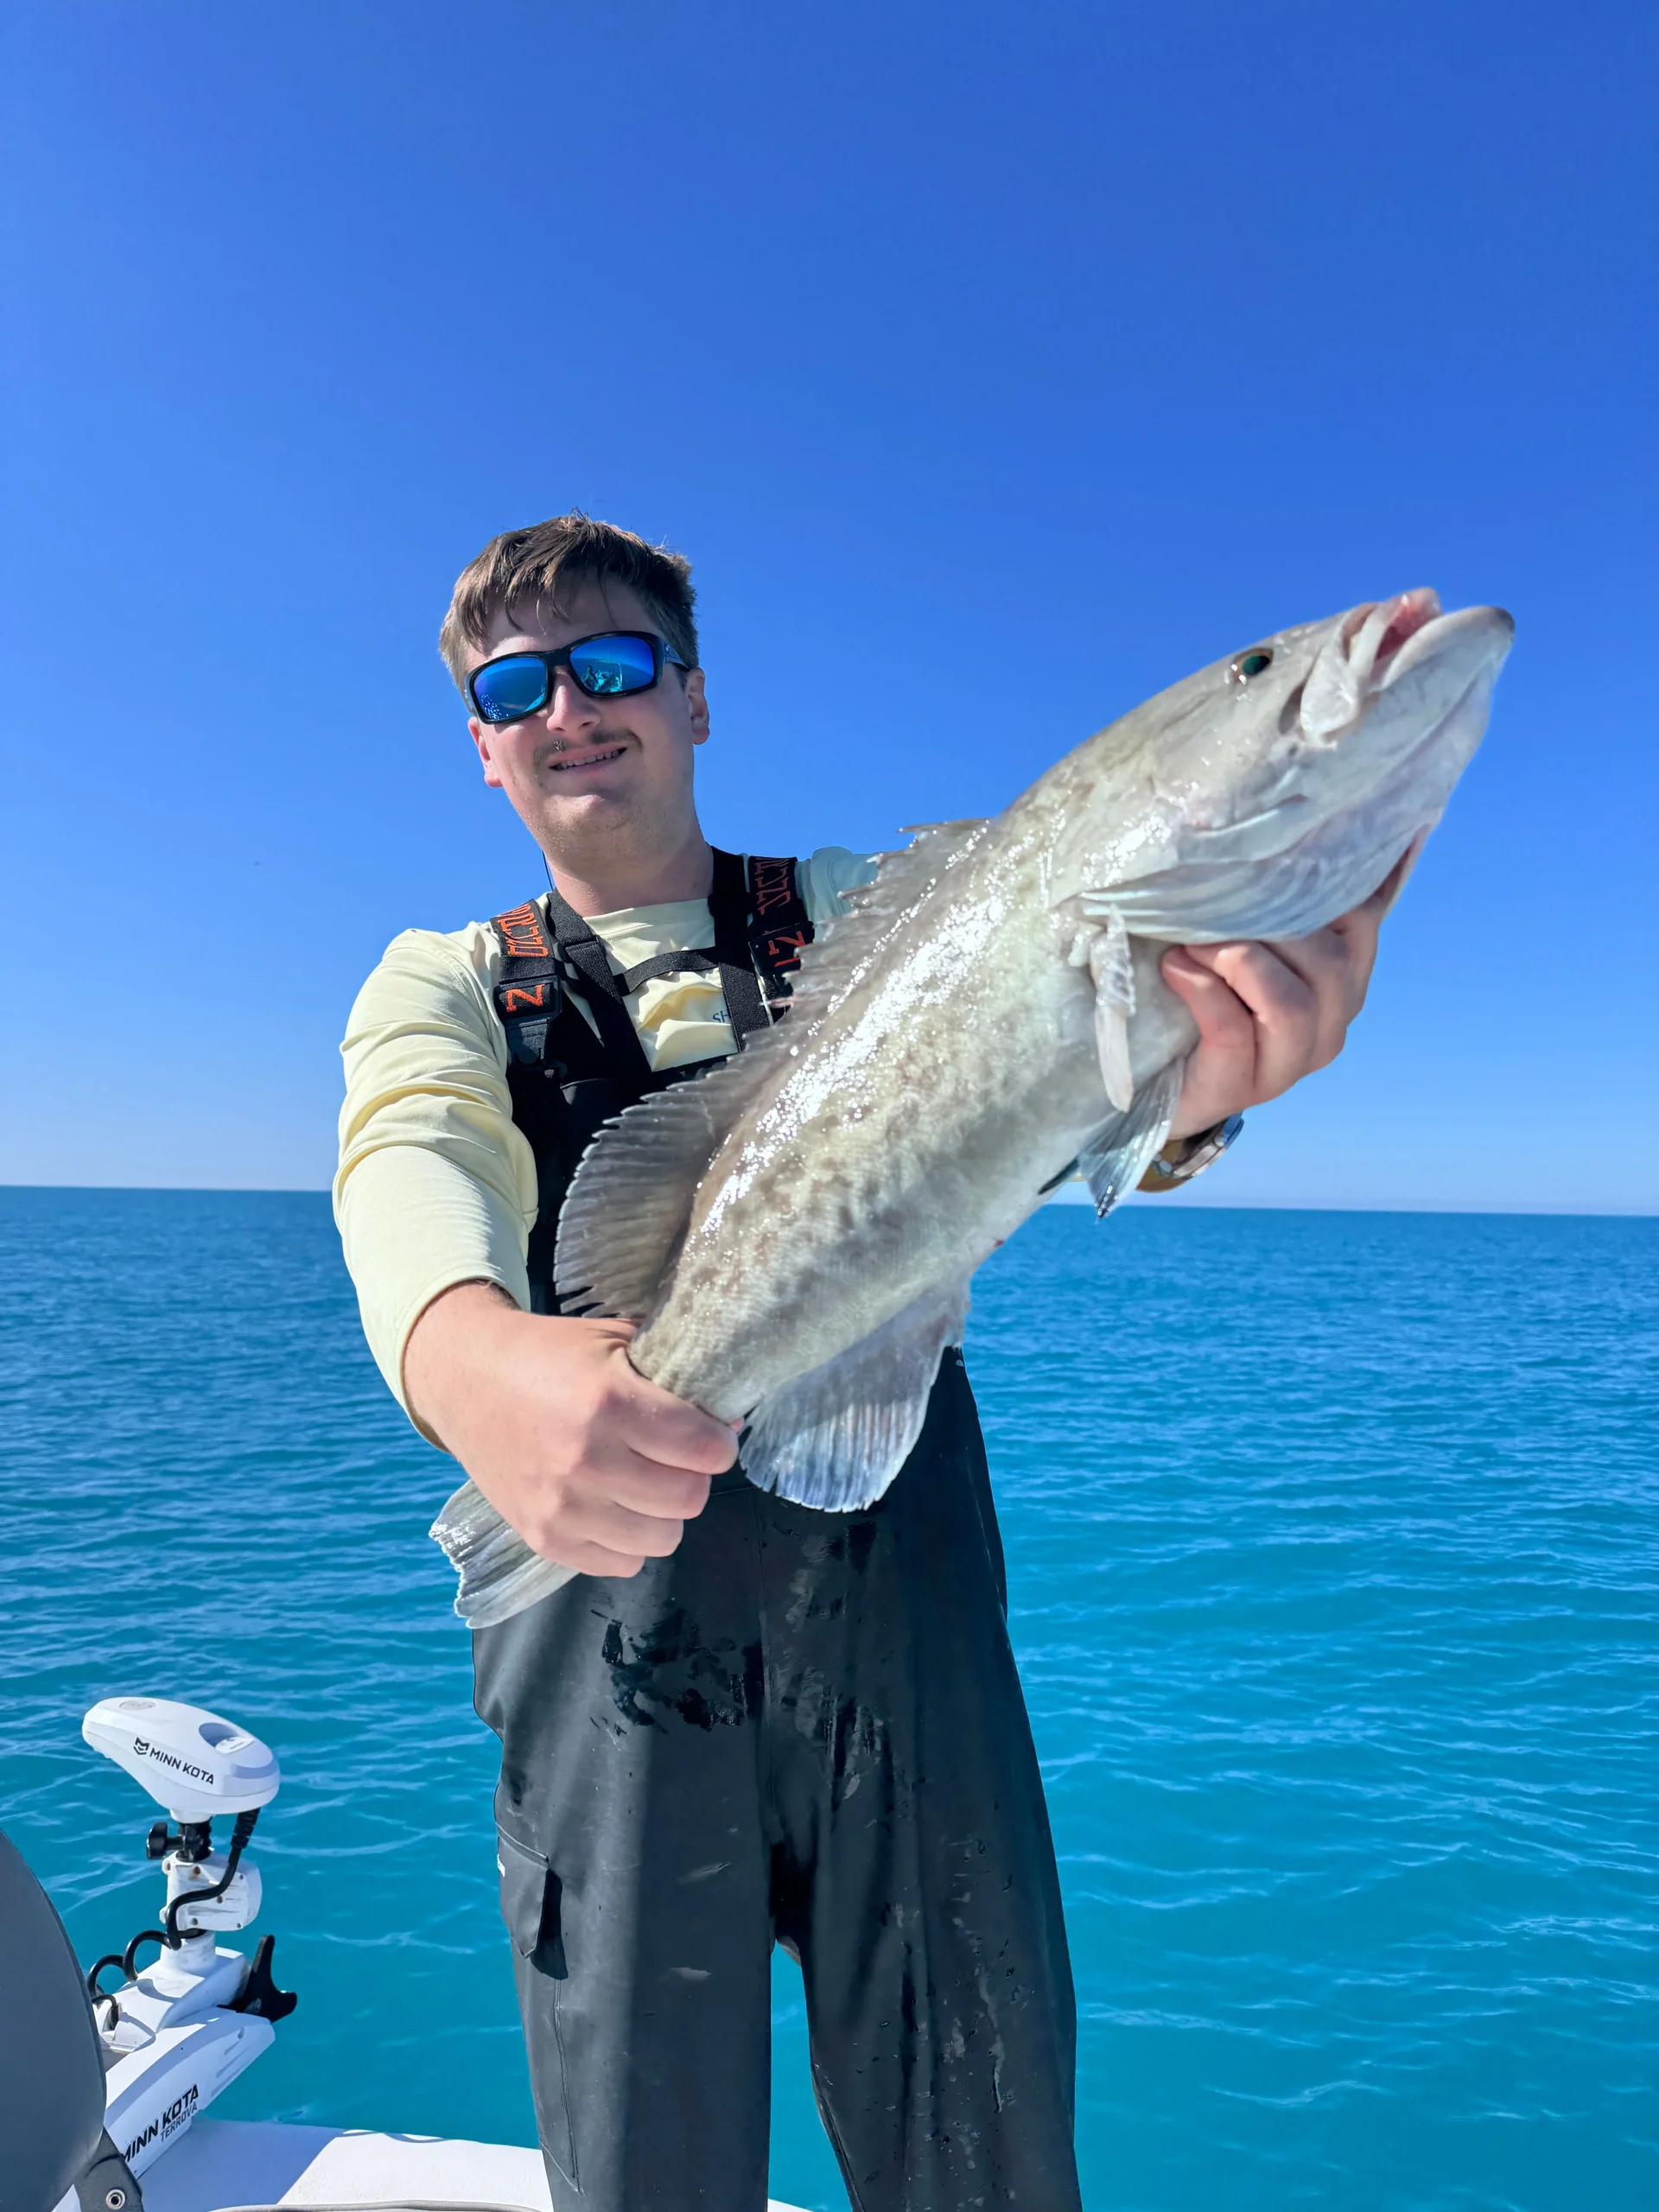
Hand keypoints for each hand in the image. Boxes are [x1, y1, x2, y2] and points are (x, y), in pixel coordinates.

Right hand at [403, 1284, 735, 1576]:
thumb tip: (729, 1425)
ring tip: (644, 1483)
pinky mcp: (544, 1539)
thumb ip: (675, 1378)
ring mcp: (562, 1507)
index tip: (707, 1433)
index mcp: (609, 1402)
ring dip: (663, 1512)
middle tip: (675, 1458)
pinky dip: (628, 1540)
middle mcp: (587, 1461)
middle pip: (689, 1499)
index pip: (706, 1451)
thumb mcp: (615, 1343)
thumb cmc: (549, 1355)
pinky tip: (614, 1506)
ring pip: (662, 1539)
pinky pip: (621, 1564)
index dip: (717, 1442)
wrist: (466, 1380)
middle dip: (694, 1477)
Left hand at [1160, 857, 1405, 1139]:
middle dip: (1269, 925)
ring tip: (1190, 941)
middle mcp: (1329, 1021)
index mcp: (1342, 976)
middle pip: (1329, 961)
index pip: (1363, 917)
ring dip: (1236, 960)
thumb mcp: (1238, 931)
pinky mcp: (1239, 1087)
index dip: (1334, 878)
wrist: (1149, 1078)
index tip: (1295, 841)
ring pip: (1290, 1003)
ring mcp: (1289, 1063)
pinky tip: (1175, 968)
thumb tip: (1309, 814)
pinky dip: (1202, 992)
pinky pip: (1234, 1031)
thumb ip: (1273, 892)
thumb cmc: (1197, 988)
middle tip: (1210, 903)